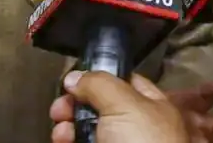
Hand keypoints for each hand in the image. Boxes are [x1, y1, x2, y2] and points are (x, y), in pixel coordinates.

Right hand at [49, 72, 186, 142]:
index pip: (123, 82)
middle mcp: (134, 128)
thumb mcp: (125, 104)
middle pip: (98, 107)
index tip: (73, 79)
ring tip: (60, 131)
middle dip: (74, 104)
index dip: (98, 77)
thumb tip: (75, 78)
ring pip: (86, 130)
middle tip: (60, 109)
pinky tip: (60, 141)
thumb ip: (99, 84)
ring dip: (67, 126)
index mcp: (152, 107)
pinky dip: (67, 142)